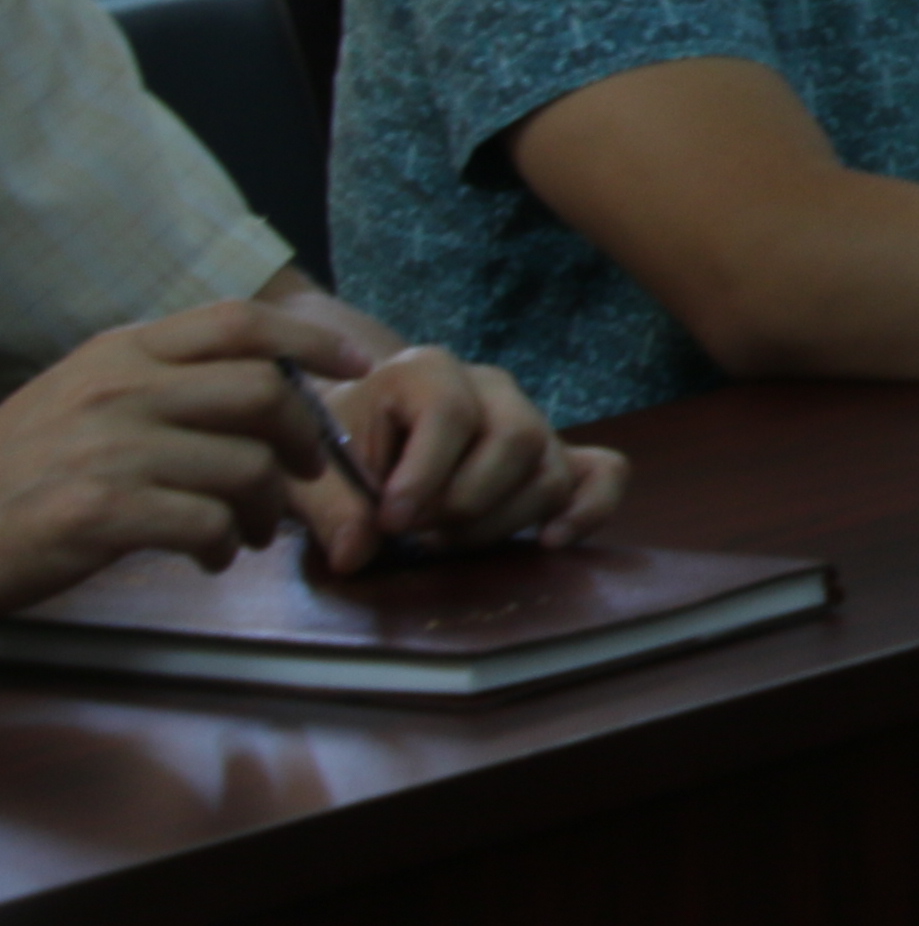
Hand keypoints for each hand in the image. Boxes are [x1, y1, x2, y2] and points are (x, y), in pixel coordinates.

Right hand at [0, 300, 360, 613]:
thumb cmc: (15, 472)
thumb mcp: (78, 397)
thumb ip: (158, 381)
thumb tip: (261, 385)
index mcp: (118, 352)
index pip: (239, 322)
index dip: (311, 339)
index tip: (360, 362)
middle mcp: (119, 388)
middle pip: (263, 392)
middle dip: (302, 437)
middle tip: (301, 474)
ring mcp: (109, 448)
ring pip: (246, 465)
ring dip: (265, 508)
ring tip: (246, 533)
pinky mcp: (100, 512)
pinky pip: (208, 523)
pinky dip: (224, 547)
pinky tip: (208, 558)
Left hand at [307, 344, 624, 569]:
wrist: (350, 436)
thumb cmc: (329, 447)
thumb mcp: (309, 472)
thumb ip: (330, 509)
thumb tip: (357, 553)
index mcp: (426, 371)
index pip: (450, 411)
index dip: (425, 473)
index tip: (391, 522)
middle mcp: (490, 388)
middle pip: (517, 437)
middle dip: (467, 500)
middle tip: (418, 533)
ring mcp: (529, 421)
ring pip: (549, 469)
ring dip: (500, 522)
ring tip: (445, 542)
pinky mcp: (553, 458)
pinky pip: (602, 471)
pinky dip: (589, 508)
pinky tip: (551, 541)